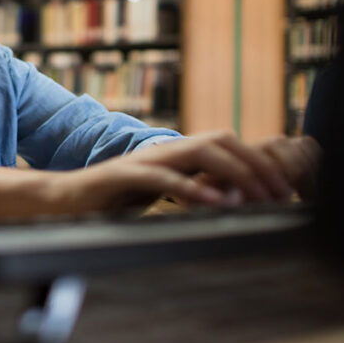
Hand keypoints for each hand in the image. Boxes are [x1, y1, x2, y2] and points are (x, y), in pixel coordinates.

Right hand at [48, 132, 321, 212]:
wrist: (59, 202)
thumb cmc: (109, 202)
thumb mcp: (159, 194)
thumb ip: (190, 190)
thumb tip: (232, 199)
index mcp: (174, 155)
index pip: (226, 144)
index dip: (258, 162)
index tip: (284, 191)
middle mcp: (163, 151)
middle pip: (220, 140)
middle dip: (255, 165)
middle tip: (280, 195)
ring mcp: (142, 161)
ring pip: (198, 152)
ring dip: (233, 173)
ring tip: (256, 198)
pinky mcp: (122, 176)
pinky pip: (162, 178)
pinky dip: (191, 188)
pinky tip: (214, 202)